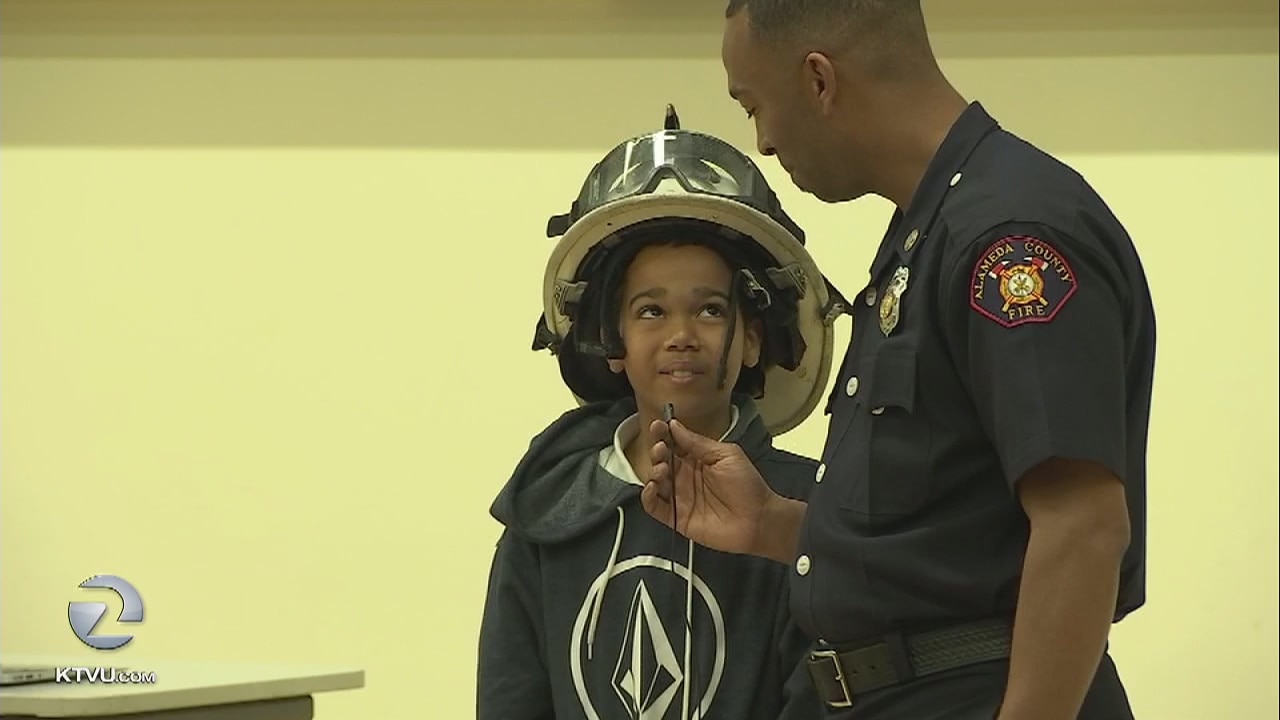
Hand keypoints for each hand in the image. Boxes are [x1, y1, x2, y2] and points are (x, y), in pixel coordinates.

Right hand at [639, 418, 776, 555]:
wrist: (758, 519)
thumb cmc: (747, 485)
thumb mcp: (725, 455)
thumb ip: (698, 442)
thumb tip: (675, 426)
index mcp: (697, 459)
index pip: (673, 443)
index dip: (663, 434)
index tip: (659, 426)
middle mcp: (685, 477)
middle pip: (660, 460)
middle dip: (656, 451)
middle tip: (661, 448)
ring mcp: (680, 497)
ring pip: (655, 481)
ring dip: (653, 471)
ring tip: (662, 468)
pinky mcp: (677, 518)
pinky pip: (654, 507)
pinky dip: (647, 497)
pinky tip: (653, 487)